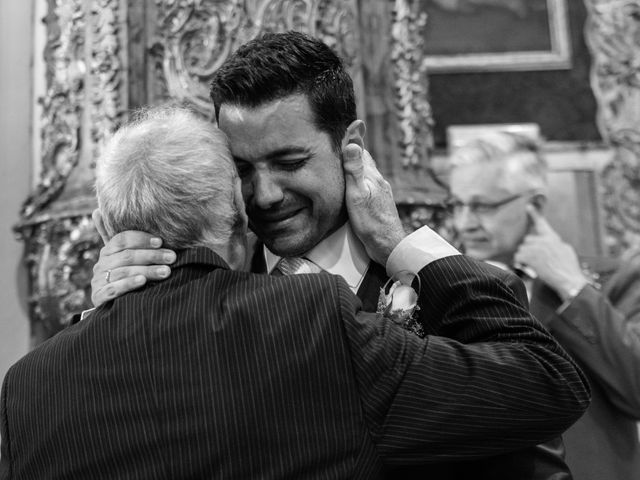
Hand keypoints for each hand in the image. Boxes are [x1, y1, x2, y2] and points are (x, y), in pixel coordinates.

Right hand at [90, 209, 175, 306]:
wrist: (111, 305)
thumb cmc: (123, 276)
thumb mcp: (122, 256)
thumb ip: (121, 238)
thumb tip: (97, 211)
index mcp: (107, 251)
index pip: (122, 239)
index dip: (141, 239)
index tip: (161, 241)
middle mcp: (101, 264)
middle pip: (127, 256)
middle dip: (152, 256)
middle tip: (172, 257)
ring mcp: (98, 280)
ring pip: (124, 272)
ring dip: (147, 270)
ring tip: (166, 272)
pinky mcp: (99, 297)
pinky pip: (114, 289)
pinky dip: (128, 284)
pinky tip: (142, 281)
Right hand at [342, 144, 405, 265]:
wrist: (388, 246)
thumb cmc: (371, 222)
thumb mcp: (357, 194)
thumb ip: (354, 169)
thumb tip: (352, 142)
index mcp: (372, 176)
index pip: (361, 151)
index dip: (353, 138)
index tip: (350, 124)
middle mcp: (378, 181)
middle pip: (365, 161)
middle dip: (354, 150)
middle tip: (344, 139)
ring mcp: (380, 193)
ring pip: (367, 174)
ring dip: (356, 166)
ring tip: (345, 160)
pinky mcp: (379, 204)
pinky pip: (367, 186)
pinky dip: (359, 181)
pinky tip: (354, 186)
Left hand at [514, 205, 587, 300]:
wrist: (569, 280)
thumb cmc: (569, 268)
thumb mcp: (566, 251)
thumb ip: (555, 244)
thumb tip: (551, 243)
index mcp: (553, 238)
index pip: (542, 224)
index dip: (534, 215)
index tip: (528, 206)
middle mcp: (544, 241)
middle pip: (527, 240)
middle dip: (528, 249)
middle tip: (535, 259)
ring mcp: (537, 248)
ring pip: (522, 249)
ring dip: (524, 257)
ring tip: (535, 265)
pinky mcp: (531, 257)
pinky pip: (519, 256)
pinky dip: (521, 262)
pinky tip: (528, 267)